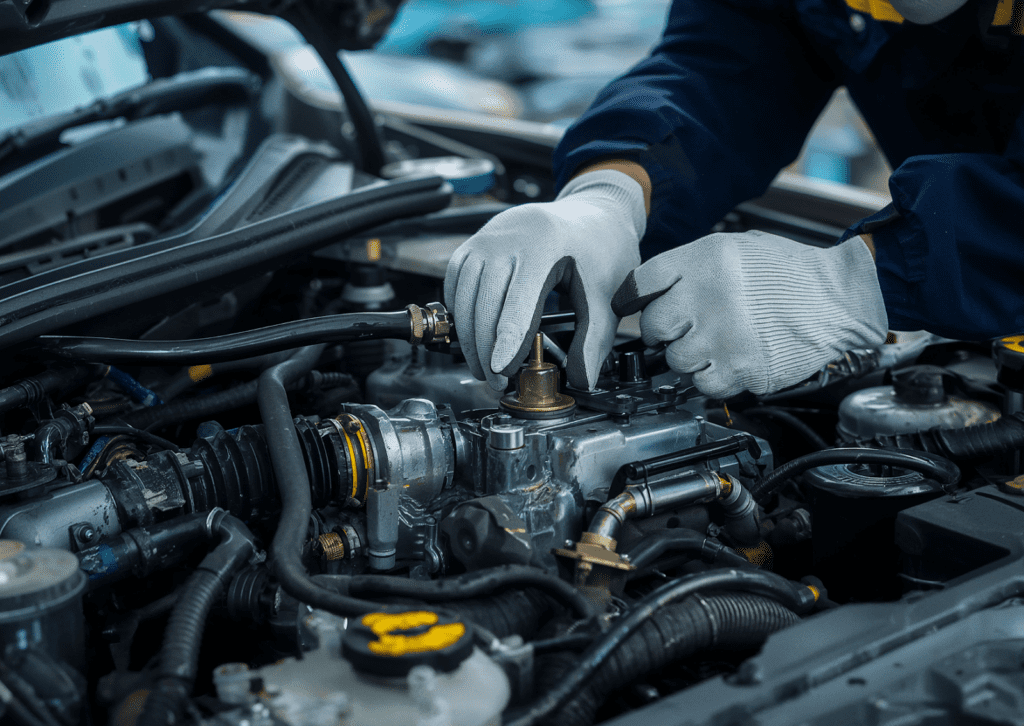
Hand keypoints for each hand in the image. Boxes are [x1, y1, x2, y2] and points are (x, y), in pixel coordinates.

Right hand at [445, 169, 646, 390]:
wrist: (591, 213)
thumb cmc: (601, 249)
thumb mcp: (607, 295)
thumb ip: (594, 340)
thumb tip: (583, 378)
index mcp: (543, 246)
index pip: (516, 305)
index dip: (506, 344)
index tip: (500, 373)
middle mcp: (507, 238)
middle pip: (485, 305)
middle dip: (487, 351)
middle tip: (497, 382)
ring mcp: (486, 238)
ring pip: (464, 297)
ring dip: (469, 338)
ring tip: (483, 367)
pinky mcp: (475, 243)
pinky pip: (455, 283)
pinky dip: (461, 313)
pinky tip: (472, 335)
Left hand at [611, 231, 887, 397]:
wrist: (838, 299)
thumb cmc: (787, 274)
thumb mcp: (730, 249)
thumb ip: (687, 269)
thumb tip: (647, 292)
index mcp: (703, 261)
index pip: (640, 284)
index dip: (633, 299)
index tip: (633, 307)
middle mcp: (707, 297)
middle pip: (652, 327)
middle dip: (664, 331)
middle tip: (685, 327)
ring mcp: (722, 337)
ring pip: (675, 361)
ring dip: (688, 357)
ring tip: (714, 342)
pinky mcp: (740, 369)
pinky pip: (703, 385)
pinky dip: (711, 378)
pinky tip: (729, 360)